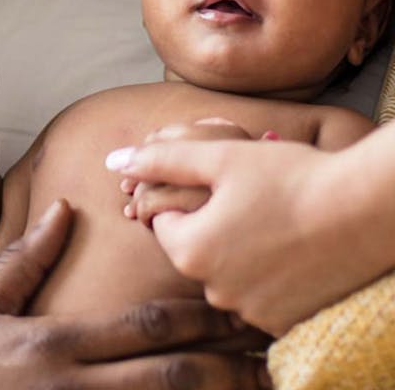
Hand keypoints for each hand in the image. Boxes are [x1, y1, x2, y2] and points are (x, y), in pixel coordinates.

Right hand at [0, 200, 271, 389]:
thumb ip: (25, 259)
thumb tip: (64, 210)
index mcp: (53, 342)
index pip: (140, 327)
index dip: (194, 318)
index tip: (233, 309)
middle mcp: (72, 386)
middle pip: (165, 376)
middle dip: (223, 365)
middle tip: (271, 355)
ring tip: (257, 389)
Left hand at [105, 137, 369, 335]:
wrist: (365, 210)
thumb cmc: (288, 176)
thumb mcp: (218, 156)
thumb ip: (159, 160)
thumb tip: (113, 159)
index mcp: (189, 250)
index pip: (162, 221)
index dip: (186, 196)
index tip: (217, 184)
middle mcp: (214, 290)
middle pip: (194, 248)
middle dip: (211, 222)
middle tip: (249, 196)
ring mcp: (252, 311)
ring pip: (226, 270)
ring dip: (238, 247)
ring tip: (272, 219)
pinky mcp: (285, 322)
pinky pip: (257, 293)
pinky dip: (266, 272)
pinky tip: (289, 246)